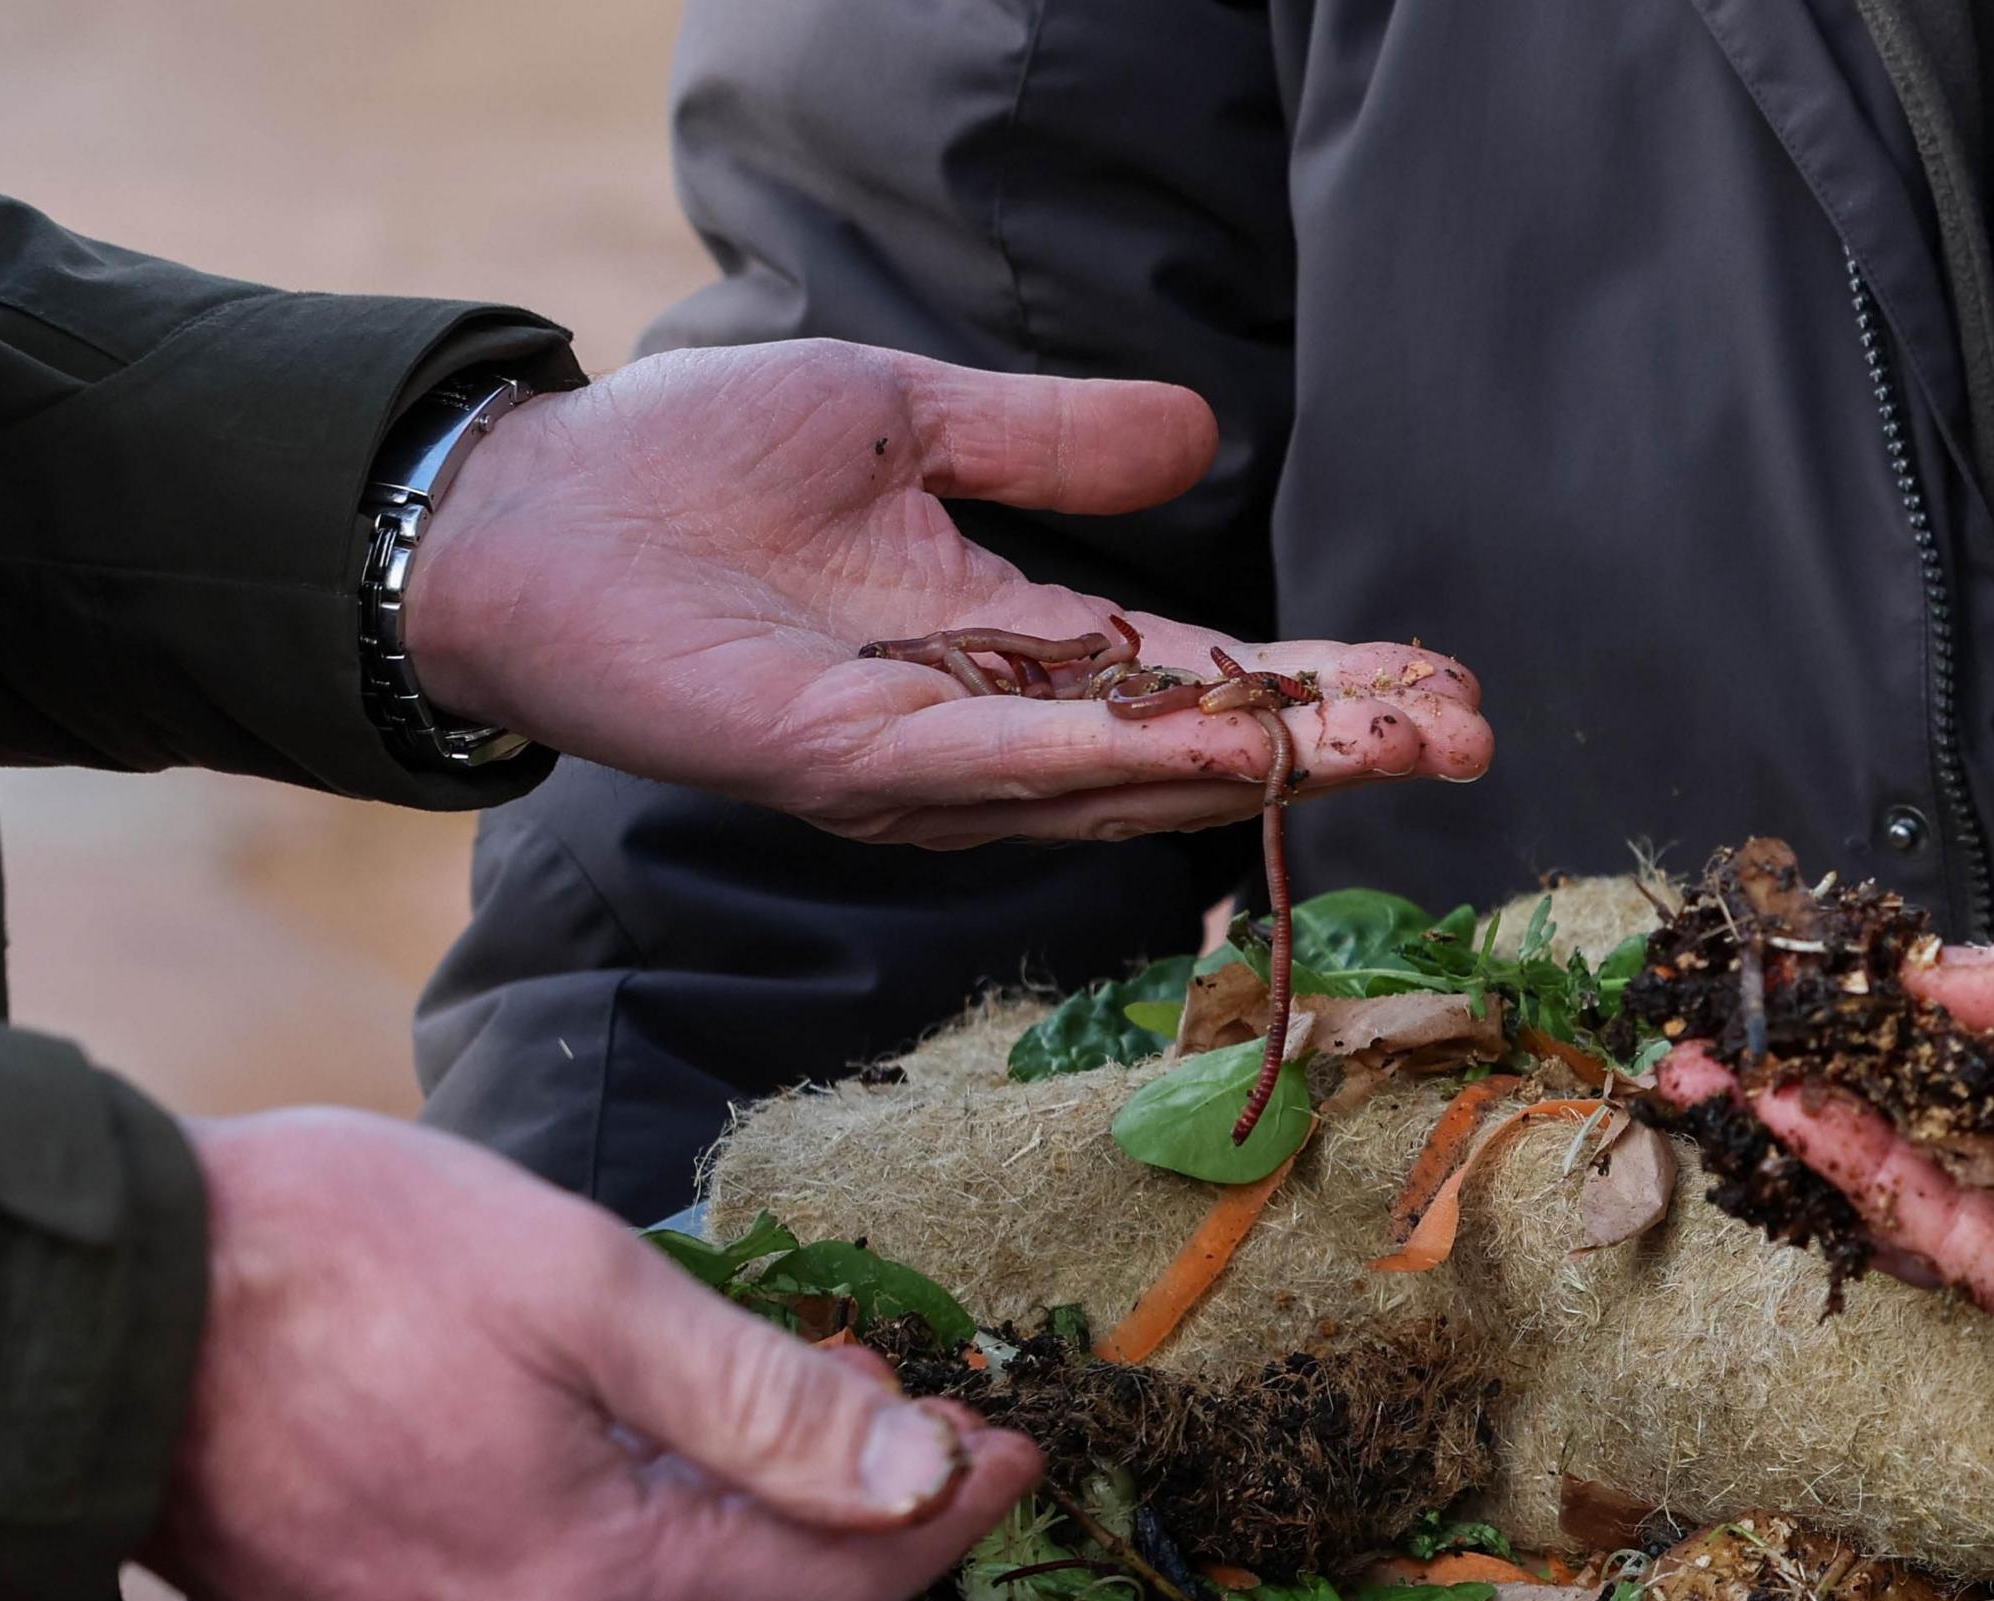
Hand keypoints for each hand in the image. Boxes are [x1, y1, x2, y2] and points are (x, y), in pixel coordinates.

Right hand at [140, 1109, 1040, 1600]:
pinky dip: (628, 1536)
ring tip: (801, 1410)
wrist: (87, 1304)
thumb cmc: (322, 1262)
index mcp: (582, 1594)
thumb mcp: (580, 1284)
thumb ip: (763, 1394)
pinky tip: (644, 1452)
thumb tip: (914, 1471)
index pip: (833, 1585)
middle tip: (920, 1410)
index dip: (944, 1512)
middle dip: (852, 1511)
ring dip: (739, 1521)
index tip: (1014, 1442)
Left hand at [398, 340, 1492, 845]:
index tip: (1444, 681)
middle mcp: (984, 733)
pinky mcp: (836, 764)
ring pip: (1121, 782)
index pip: (1202, 682)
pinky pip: (996, 769)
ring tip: (1395, 740)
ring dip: (1264, 765)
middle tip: (1470, 734)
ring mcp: (915, 765)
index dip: (1324, 686)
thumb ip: (1050, 442)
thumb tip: (1201, 436)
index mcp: (1012, 649)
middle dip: (1337, 746)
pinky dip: (1110, 760)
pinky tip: (1217, 748)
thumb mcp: (909, 423)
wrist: (523, 507)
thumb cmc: (694, 463)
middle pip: (1194, 755)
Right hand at [1657, 924, 1993, 1414]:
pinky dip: (1911, 1208)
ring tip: (1750, 1088)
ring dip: (1838, 1143)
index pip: (1975, 1040)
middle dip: (1821, 1088)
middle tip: (1712, 1053)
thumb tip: (1930, 978)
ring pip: (1939, 1194)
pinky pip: (1989, 1261)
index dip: (1875, 1021)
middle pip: (1931, 1122)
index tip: (1786, 992)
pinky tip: (1842, 1148)